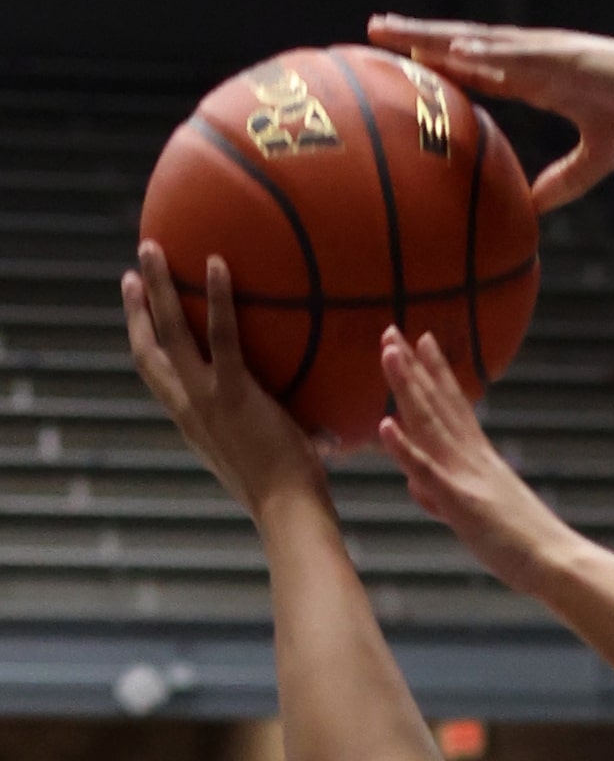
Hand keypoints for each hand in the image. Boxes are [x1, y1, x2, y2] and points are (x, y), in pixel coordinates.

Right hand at [123, 244, 327, 517]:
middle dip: (136, 307)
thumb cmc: (289, 494)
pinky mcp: (234, 393)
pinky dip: (218, 298)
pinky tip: (219, 264)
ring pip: (170, 332)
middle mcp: (188, 408)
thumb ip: (285, 440)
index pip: (156, 377)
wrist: (289, 512)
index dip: (142, 342)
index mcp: (192, 424)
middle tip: (134, 270)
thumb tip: (332, 435)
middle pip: (148, 348)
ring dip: (160, 287)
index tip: (137, 313)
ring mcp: (206, 399)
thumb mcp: (270, 459)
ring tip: (154, 248)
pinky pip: (222, 336)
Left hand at [367, 16, 613, 210]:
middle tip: (373, 30)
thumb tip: (534, 208)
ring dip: (434, 34)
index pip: (478, 70)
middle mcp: (536, 60)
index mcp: (541, 80)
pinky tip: (450, 49)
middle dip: (418, 39)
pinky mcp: (567, 57)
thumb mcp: (598, 161)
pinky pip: (518, 54)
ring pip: (478, 40)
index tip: (402, 65)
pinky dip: (484, 51)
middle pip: (464, 46)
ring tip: (391, 30)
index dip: (440, 65)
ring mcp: (548, 54)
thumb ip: (565, 181)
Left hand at [378, 328, 577, 590]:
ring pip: (432, 424)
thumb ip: (444, 497)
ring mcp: (467, 478)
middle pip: (438, 404)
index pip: (454, 407)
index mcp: (482, 461)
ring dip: (408, 387)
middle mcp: (474, 460)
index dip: (436, 372)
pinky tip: (385, 424)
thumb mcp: (480, 515)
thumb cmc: (525, 545)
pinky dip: (406, 447)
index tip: (422, 340)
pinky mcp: (461, 503)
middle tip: (391, 329)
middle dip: (413, 366)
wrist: (558, 563)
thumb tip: (418, 487)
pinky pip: (428, 472)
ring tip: (389, 352)